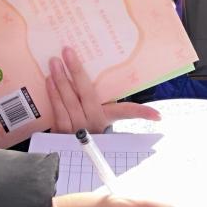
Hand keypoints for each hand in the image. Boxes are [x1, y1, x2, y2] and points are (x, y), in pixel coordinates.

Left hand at [46, 46, 160, 133]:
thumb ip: (105, 104)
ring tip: (54, 61)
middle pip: (86, 95)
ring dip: (60, 80)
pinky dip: (53, 95)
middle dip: (76, 72)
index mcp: (106, 119)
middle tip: (68, 51)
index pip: (127, 113)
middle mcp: (93, 124)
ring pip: (69, 101)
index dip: (142, 113)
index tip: (157, 115)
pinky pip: (58, 111)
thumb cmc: (87, 128)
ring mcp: (76, 129)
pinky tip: (49, 80)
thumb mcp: (99, 118)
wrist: (69, 154)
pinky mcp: (61, 133)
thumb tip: (114, 83)